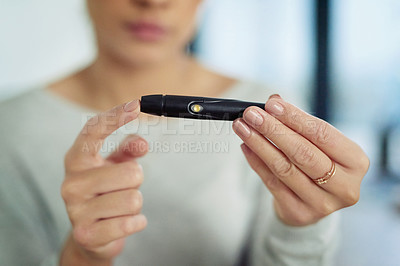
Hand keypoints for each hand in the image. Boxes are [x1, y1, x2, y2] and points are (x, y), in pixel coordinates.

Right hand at [60, 100, 147, 264]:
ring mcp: (76, 210)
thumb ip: (128, 149)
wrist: (90, 236)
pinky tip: (123, 223)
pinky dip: (136, 222)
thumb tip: (141, 143)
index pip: (93, 131)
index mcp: (76, 160)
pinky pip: (132, 222)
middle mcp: (71, 183)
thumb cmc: (105, 192)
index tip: (136, 105)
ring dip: (135, 203)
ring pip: (134, 198)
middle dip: (136, 182)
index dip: (115, 116)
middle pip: (131, 172)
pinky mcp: (87, 234)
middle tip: (122, 188)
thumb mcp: (115, 166)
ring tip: (119, 207)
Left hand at [233, 95, 368, 226]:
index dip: (295, 118)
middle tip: (251, 114)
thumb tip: (274, 101)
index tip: (271, 104)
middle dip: (273, 130)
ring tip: (242, 127)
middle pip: (302, 152)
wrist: (315, 203)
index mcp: (355, 162)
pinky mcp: (299, 213)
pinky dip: (256, 162)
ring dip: (259, 144)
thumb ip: (300, 124)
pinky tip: (246, 146)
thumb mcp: (320, 144)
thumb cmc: (320, 163)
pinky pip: (272, 183)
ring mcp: (322, 203)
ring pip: (284, 168)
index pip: (322, 134)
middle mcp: (344, 185)